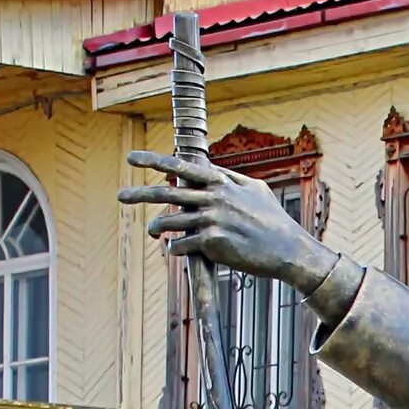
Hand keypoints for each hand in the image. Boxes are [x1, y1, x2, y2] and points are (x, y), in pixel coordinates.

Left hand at [120, 152, 335, 288]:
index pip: (181, 167)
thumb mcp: (256, 190)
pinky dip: (176, 248)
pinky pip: (181, 245)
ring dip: (157, 228)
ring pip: (171, 223)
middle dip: (139, 194)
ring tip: (152, 231)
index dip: (154, 161)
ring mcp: (212, 220)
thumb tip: (210, 169)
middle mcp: (214, 198)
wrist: (288, 251)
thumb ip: (230, 178)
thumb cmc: (274, 220)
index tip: (132, 158)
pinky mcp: (212, 243)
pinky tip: (176, 249)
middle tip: (120, 196)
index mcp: (221, 183)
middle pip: (167, 194)